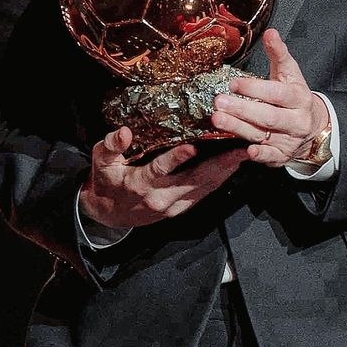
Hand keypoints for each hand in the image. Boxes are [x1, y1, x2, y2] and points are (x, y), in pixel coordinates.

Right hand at [78, 128, 247, 228]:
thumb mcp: (101, 162)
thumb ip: (111, 146)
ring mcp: (174, 206)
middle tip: (240, 148)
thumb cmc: (106, 182)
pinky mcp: (182, 208)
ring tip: (244, 154)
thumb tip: (123, 132)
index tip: (193, 145)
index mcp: (140, 185)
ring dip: (226, 172)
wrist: (109, 215)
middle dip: (219, 164)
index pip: (160, 170)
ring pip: (204, 188)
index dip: (177, 159)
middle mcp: (161, 198)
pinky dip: (220, 180)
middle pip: (194, 181)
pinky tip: (233, 166)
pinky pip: (205, 193)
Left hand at [211, 27, 328, 167]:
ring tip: (218, 119)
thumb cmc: (295, 95)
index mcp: (298, 97)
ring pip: (262, 134)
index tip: (233, 84)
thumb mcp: (290, 73)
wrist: (313, 125)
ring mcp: (289, 139)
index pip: (276, 93)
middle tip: (219, 102)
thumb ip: (278, 53)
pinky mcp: (282, 155)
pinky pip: (271, 157)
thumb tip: (270, 32)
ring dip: (239, 128)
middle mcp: (296, 120)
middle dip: (242, 110)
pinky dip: (260, 155)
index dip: (255, 89)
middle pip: (267, 116)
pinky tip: (247, 151)